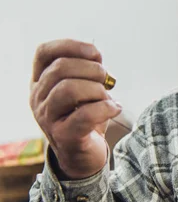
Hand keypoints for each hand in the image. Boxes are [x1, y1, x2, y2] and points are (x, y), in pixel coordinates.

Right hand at [30, 39, 121, 178]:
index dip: (71, 45)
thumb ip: (87, 71)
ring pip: (69, 89)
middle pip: (61, 68)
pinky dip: (106, 107)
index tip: (96, 53)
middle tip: (108, 80)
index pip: (44, 52)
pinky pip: (85, 115)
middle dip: (92, 69)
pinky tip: (115, 108)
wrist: (83, 156)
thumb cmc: (85, 117)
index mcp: (40, 82)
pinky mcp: (64, 136)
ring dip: (97, 89)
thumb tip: (97, 55)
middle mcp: (38, 98)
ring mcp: (47, 118)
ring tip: (108, 97)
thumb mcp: (84, 90)